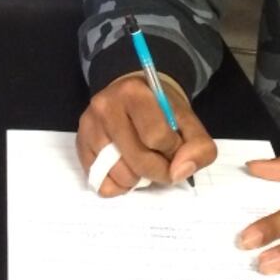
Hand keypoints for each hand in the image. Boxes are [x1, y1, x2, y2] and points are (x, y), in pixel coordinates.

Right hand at [76, 72, 217, 195]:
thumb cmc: (161, 111)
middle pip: (138, 160)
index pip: (156, 137)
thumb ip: (199, 147)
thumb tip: (179, 172)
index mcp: (134, 93)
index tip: (174, 145)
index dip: (173, 149)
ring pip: (120, 175)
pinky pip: (102, 184)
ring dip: (140, 179)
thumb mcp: (188, 121)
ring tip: (144, 162)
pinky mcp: (80, 147)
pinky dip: (119, 186)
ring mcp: (89, 127)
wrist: (134, 97)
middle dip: (159, 171)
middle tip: (164, 163)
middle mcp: (105, 106)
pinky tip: (127, 169)